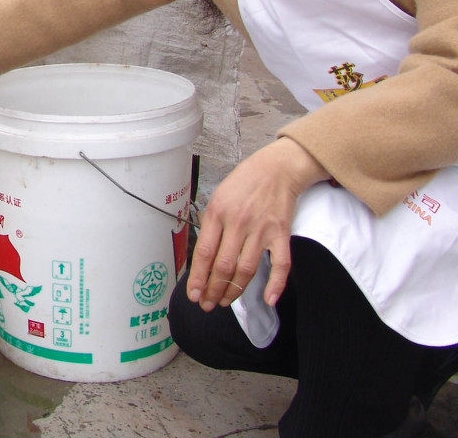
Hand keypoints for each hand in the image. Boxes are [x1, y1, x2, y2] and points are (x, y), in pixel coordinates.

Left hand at [185, 137, 327, 310]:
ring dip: (234, 291)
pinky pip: (281, 264)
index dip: (198, 278)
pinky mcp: (281, 234)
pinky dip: (276, 284)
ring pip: (247, 269)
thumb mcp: (217, 198)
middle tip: (207, 304)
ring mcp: (261, 230)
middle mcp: (238, 223)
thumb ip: (210, 226)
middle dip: (213, 290)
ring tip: (224, 302)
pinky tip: (268, 299)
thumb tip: (202, 258)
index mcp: (217, 213)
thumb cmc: (243, 184)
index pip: (204, 253)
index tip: (193, 294)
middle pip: (224, 266)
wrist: (276, 169)